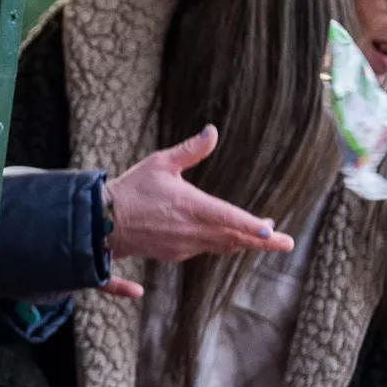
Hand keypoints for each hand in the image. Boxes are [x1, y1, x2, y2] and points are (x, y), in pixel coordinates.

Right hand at [106, 127, 294, 266]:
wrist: (101, 223)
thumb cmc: (131, 189)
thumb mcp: (160, 163)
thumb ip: (190, 150)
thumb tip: (212, 132)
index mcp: (192, 207)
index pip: (231, 219)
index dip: (254, 227)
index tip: (274, 233)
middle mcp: (192, 231)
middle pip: (234, 239)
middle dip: (263, 241)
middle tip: (285, 243)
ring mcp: (184, 246)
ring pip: (222, 246)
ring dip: (243, 242)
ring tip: (261, 238)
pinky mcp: (174, 254)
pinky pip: (204, 249)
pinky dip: (219, 244)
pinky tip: (225, 241)